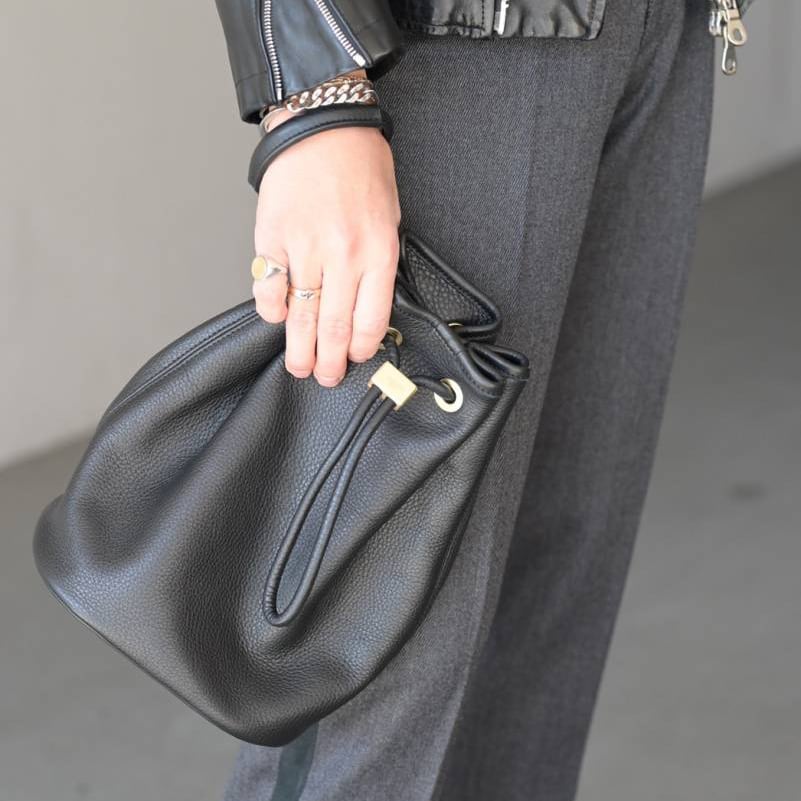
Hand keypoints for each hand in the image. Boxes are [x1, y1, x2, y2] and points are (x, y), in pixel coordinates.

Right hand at [252, 104, 401, 388]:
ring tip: (299, 367)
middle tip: (324, 378)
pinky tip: (276, 319)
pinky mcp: (272, 238)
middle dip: (329, 362)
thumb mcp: (389, 218)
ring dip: (298, 348)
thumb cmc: (360, 169)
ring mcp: (305, 248)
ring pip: (301, 316)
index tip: (355, 358)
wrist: (322, 126)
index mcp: (378, 251)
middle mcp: (343, 255)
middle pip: (334, 327)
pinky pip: (269, 287)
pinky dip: (270, 309)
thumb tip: (365, 309)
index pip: (371, 319)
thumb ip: (378, 265)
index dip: (362, 348)